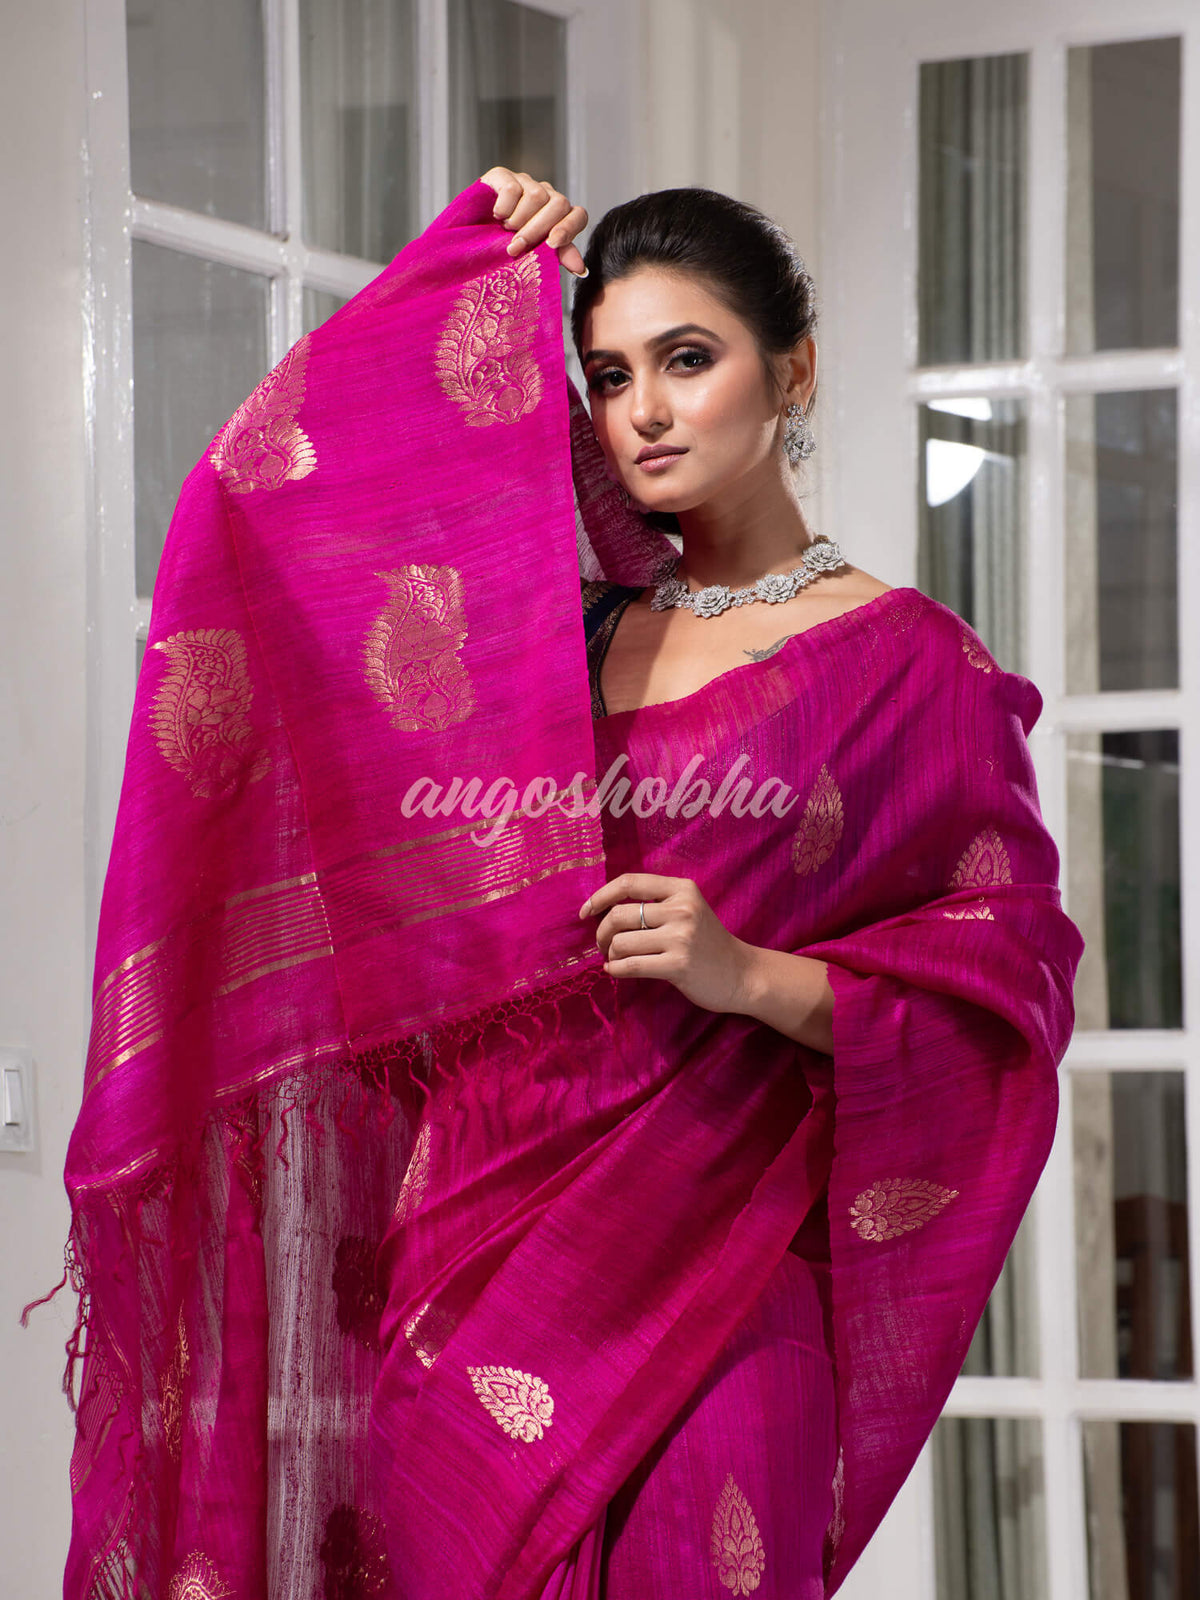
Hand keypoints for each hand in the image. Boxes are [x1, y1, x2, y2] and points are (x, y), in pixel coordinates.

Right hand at [479, 167, 587, 277]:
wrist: (468, 236)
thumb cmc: (503, 245)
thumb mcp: (532, 255)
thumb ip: (558, 256)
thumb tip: (581, 269)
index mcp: (557, 214)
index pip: (578, 215)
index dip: (568, 228)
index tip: (552, 244)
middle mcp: (545, 194)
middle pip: (558, 204)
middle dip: (537, 230)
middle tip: (516, 247)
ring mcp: (525, 182)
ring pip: (537, 196)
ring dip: (519, 220)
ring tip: (505, 230)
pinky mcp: (503, 175)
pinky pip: (513, 188)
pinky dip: (505, 206)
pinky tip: (497, 216)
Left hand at [579, 872, 755, 1014]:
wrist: (741, 974)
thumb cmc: (706, 943)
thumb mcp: (688, 910)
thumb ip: (655, 904)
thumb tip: (602, 909)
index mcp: (682, 889)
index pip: (628, 882)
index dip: (599, 896)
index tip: (584, 912)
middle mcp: (682, 909)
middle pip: (618, 915)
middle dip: (601, 933)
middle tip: (603, 946)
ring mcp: (681, 937)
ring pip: (621, 942)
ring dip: (610, 955)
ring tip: (616, 961)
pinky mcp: (678, 965)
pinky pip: (630, 965)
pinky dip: (616, 970)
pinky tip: (616, 972)